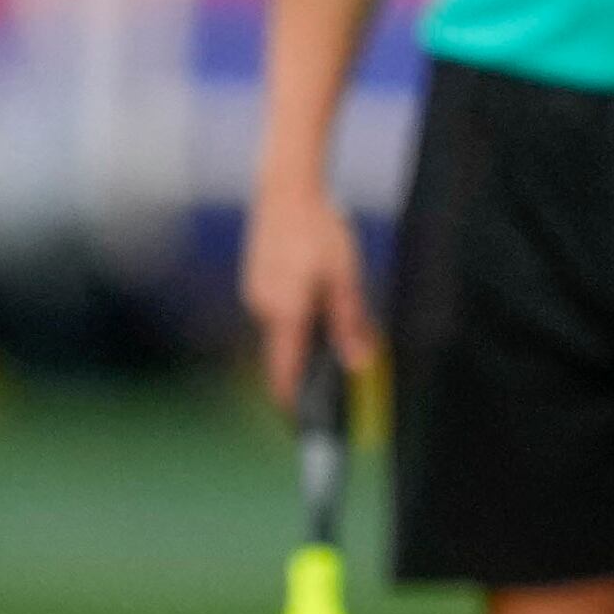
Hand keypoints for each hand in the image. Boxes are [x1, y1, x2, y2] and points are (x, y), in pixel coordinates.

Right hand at [242, 177, 376, 401]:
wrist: (287, 188)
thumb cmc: (320, 230)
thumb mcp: (346, 277)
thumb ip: (350, 323)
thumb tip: (358, 362)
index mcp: (286, 313)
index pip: (283, 373)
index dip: (291, 402)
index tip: (301, 424)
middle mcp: (263, 307)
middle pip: (284, 353)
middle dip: (306, 367)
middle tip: (334, 373)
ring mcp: (256, 292)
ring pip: (282, 329)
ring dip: (304, 335)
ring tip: (334, 321)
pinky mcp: (256, 278)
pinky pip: (276, 308)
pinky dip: (296, 314)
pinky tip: (316, 295)